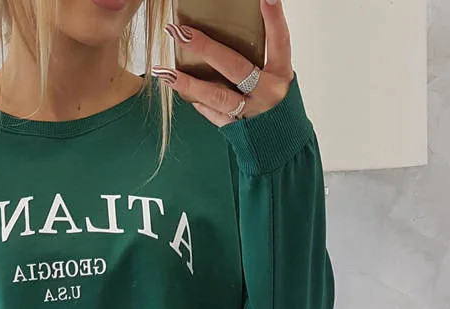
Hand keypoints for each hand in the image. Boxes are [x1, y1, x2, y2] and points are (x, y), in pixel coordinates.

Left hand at [155, 0, 293, 127]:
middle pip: (235, 68)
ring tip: (166, 72)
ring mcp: (250, 113)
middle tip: (181, 32)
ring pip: (217, 96)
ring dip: (189, 83)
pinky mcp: (237, 129)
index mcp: (281, 75)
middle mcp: (266, 93)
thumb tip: (234, 29)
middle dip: (206, 49)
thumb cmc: (277, 105)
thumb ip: (262, 55)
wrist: (283, 148)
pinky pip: (213, 113)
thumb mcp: (278, 76)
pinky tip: (179, 88)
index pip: (280, 41)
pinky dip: (197, 101)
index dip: (274, 19)